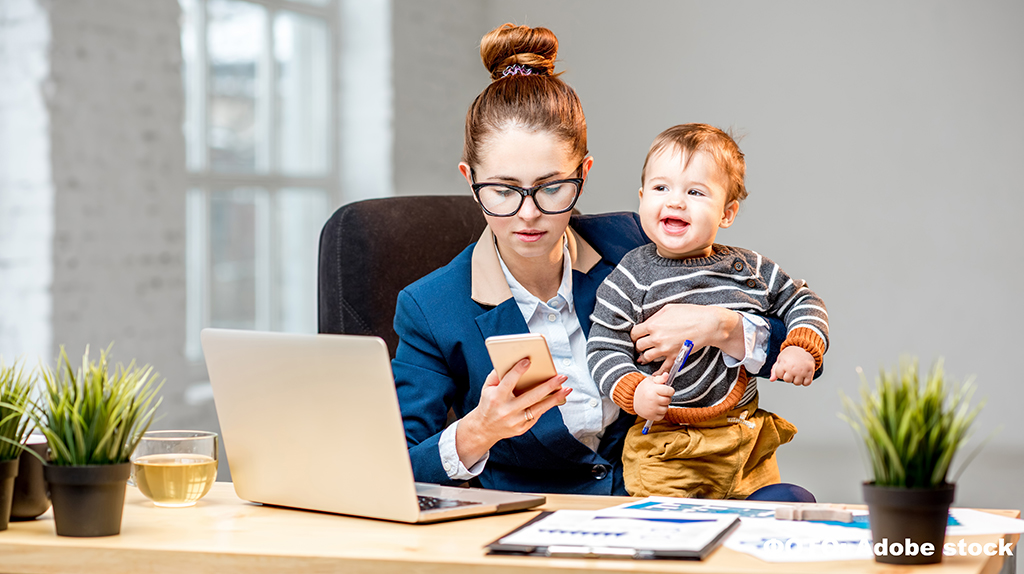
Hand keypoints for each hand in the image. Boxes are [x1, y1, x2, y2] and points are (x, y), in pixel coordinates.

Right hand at [456, 359, 571, 465]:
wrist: (484, 428)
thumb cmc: (488, 403)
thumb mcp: (487, 388)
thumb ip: (498, 374)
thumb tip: (513, 361)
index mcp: (496, 397)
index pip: (508, 382)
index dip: (518, 371)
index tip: (528, 361)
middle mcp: (507, 410)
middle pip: (531, 396)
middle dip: (548, 386)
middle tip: (561, 377)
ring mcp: (515, 421)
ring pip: (539, 408)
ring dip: (555, 398)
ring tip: (567, 389)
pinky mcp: (522, 428)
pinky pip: (537, 415)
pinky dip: (546, 406)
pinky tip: (556, 398)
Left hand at [631, 304, 743, 372]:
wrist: (708, 324)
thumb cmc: (689, 313)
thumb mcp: (668, 309)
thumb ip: (654, 317)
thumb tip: (646, 323)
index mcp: (653, 325)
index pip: (634, 334)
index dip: (635, 335)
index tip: (638, 336)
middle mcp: (656, 338)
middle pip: (639, 346)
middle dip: (639, 345)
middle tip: (643, 345)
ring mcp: (665, 350)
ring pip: (646, 357)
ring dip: (645, 356)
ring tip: (647, 355)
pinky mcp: (675, 357)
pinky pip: (662, 369)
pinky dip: (657, 372)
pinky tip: (654, 373)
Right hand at [632, 373, 672, 420]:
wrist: (632, 399)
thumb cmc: (642, 389)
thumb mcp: (650, 380)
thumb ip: (660, 378)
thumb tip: (667, 375)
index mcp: (653, 390)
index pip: (670, 391)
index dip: (670, 390)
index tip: (667, 390)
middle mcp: (653, 400)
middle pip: (668, 400)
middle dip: (666, 397)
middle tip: (660, 395)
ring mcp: (652, 409)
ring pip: (666, 409)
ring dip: (663, 405)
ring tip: (657, 401)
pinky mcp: (651, 416)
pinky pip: (662, 416)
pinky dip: (660, 412)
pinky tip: (655, 407)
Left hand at [770, 346, 814, 385]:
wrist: (804, 348)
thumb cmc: (791, 354)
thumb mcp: (780, 359)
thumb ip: (774, 370)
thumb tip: (771, 380)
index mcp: (784, 364)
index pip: (779, 375)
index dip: (780, 372)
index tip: (784, 366)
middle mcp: (793, 368)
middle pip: (787, 380)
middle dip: (788, 376)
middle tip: (791, 369)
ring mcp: (802, 371)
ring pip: (797, 383)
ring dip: (797, 379)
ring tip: (797, 372)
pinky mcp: (810, 372)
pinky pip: (806, 383)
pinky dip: (805, 381)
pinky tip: (803, 375)